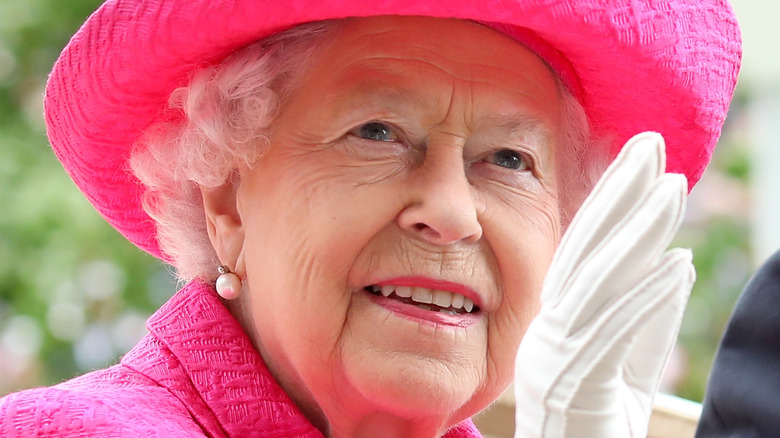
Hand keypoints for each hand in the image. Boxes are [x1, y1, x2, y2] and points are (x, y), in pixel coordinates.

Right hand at [513, 132, 694, 437]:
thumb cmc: (596, 432)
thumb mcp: (629, 368)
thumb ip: (648, 317)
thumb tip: (677, 260)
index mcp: (555, 322)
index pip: (584, 252)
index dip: (611, 203)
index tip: (642, 162)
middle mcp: (547, 330)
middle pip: (584, 252)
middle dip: (619, 194)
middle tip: (650, 144)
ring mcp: (553, 355)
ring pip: (596, 282)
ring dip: (637, 232)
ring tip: (672, 187)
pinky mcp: (573, 383)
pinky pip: (612, 332)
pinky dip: (645, 297)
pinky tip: (677, 263)